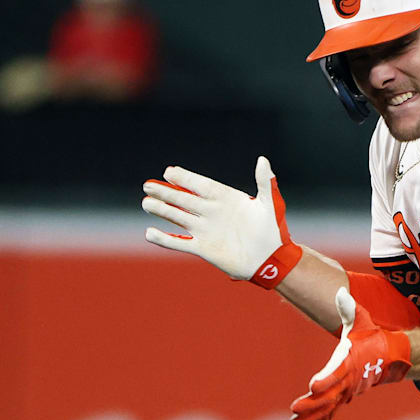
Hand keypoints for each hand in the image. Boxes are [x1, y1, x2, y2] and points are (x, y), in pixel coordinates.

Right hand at [142, 156, 300, 287]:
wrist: (271, 260)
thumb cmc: (273, 231)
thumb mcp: (270, 204)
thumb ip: (265, 182)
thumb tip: (263, 160)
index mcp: (226, 198)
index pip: (200, 185)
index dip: (185, 179)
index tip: (169, 172)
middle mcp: (212, 212)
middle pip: (183, 200)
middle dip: (166, 192)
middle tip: (148, 185)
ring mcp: (206, 230)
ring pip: (178, 217)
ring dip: (162, 210)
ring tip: (146, 203)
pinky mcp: (203, 248)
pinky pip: (179, 242)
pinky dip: (164, 239)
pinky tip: (150, 233)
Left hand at [289, 288, 411, 419]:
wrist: (389, 356)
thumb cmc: (370, 336)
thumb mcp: (361, 320)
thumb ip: (349, 308)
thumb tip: (341, 292)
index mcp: (350, 363)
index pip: (337, 373)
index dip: (325, 380)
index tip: (312, 386)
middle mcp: (347, 381)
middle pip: (329, 398)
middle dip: (312, 407)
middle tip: (293, 414)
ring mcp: (344, 393)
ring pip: (327, 411)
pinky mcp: (341, 399)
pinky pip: (327, 416)